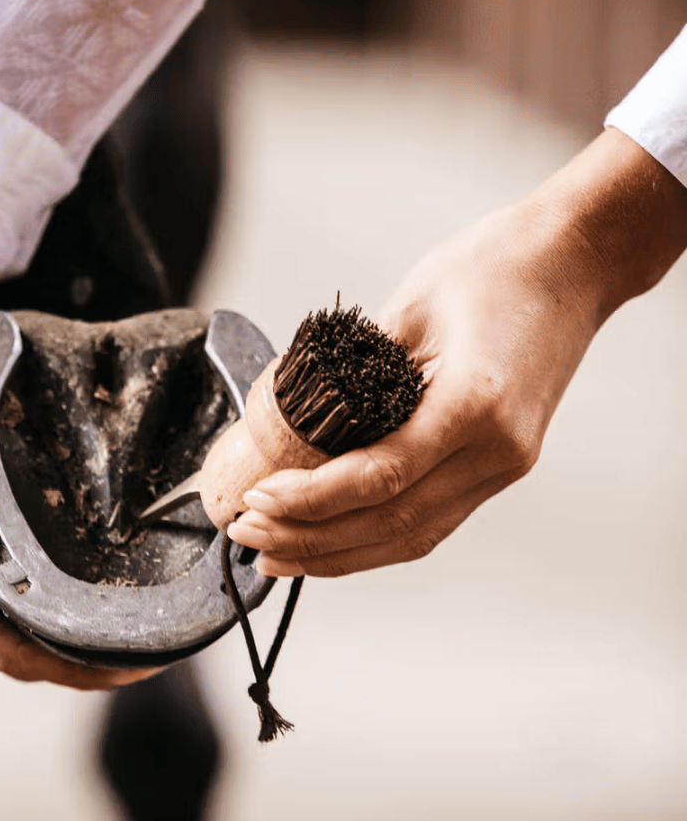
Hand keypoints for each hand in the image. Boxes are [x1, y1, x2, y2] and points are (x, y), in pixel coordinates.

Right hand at [0, 198, 147, 687]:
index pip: (6, 652)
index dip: (69, 668)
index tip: (135, 664)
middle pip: (18, 648)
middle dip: (83, 659)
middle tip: (156, 651)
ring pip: (19, 623)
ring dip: (72, 634)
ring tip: (136, 628)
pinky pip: (15, 586)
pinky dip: (55, 596)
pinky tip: (91, 585)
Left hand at [228, 129, 686, 577]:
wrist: (573, 265)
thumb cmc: (495, 269)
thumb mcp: (411, 306)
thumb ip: (359, 373)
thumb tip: (297, 424)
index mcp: (474, 403)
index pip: (378, 477)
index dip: (309, 499)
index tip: (255, 498)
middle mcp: (497, 450)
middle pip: (390, 522)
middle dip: (310, 539)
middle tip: (248, 535)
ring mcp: (504, 466)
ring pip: (412, 537)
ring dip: (338, 553)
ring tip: (277, 554)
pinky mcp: (501, 468)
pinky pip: (432, 521)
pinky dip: (376, 539)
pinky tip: (334, 542)